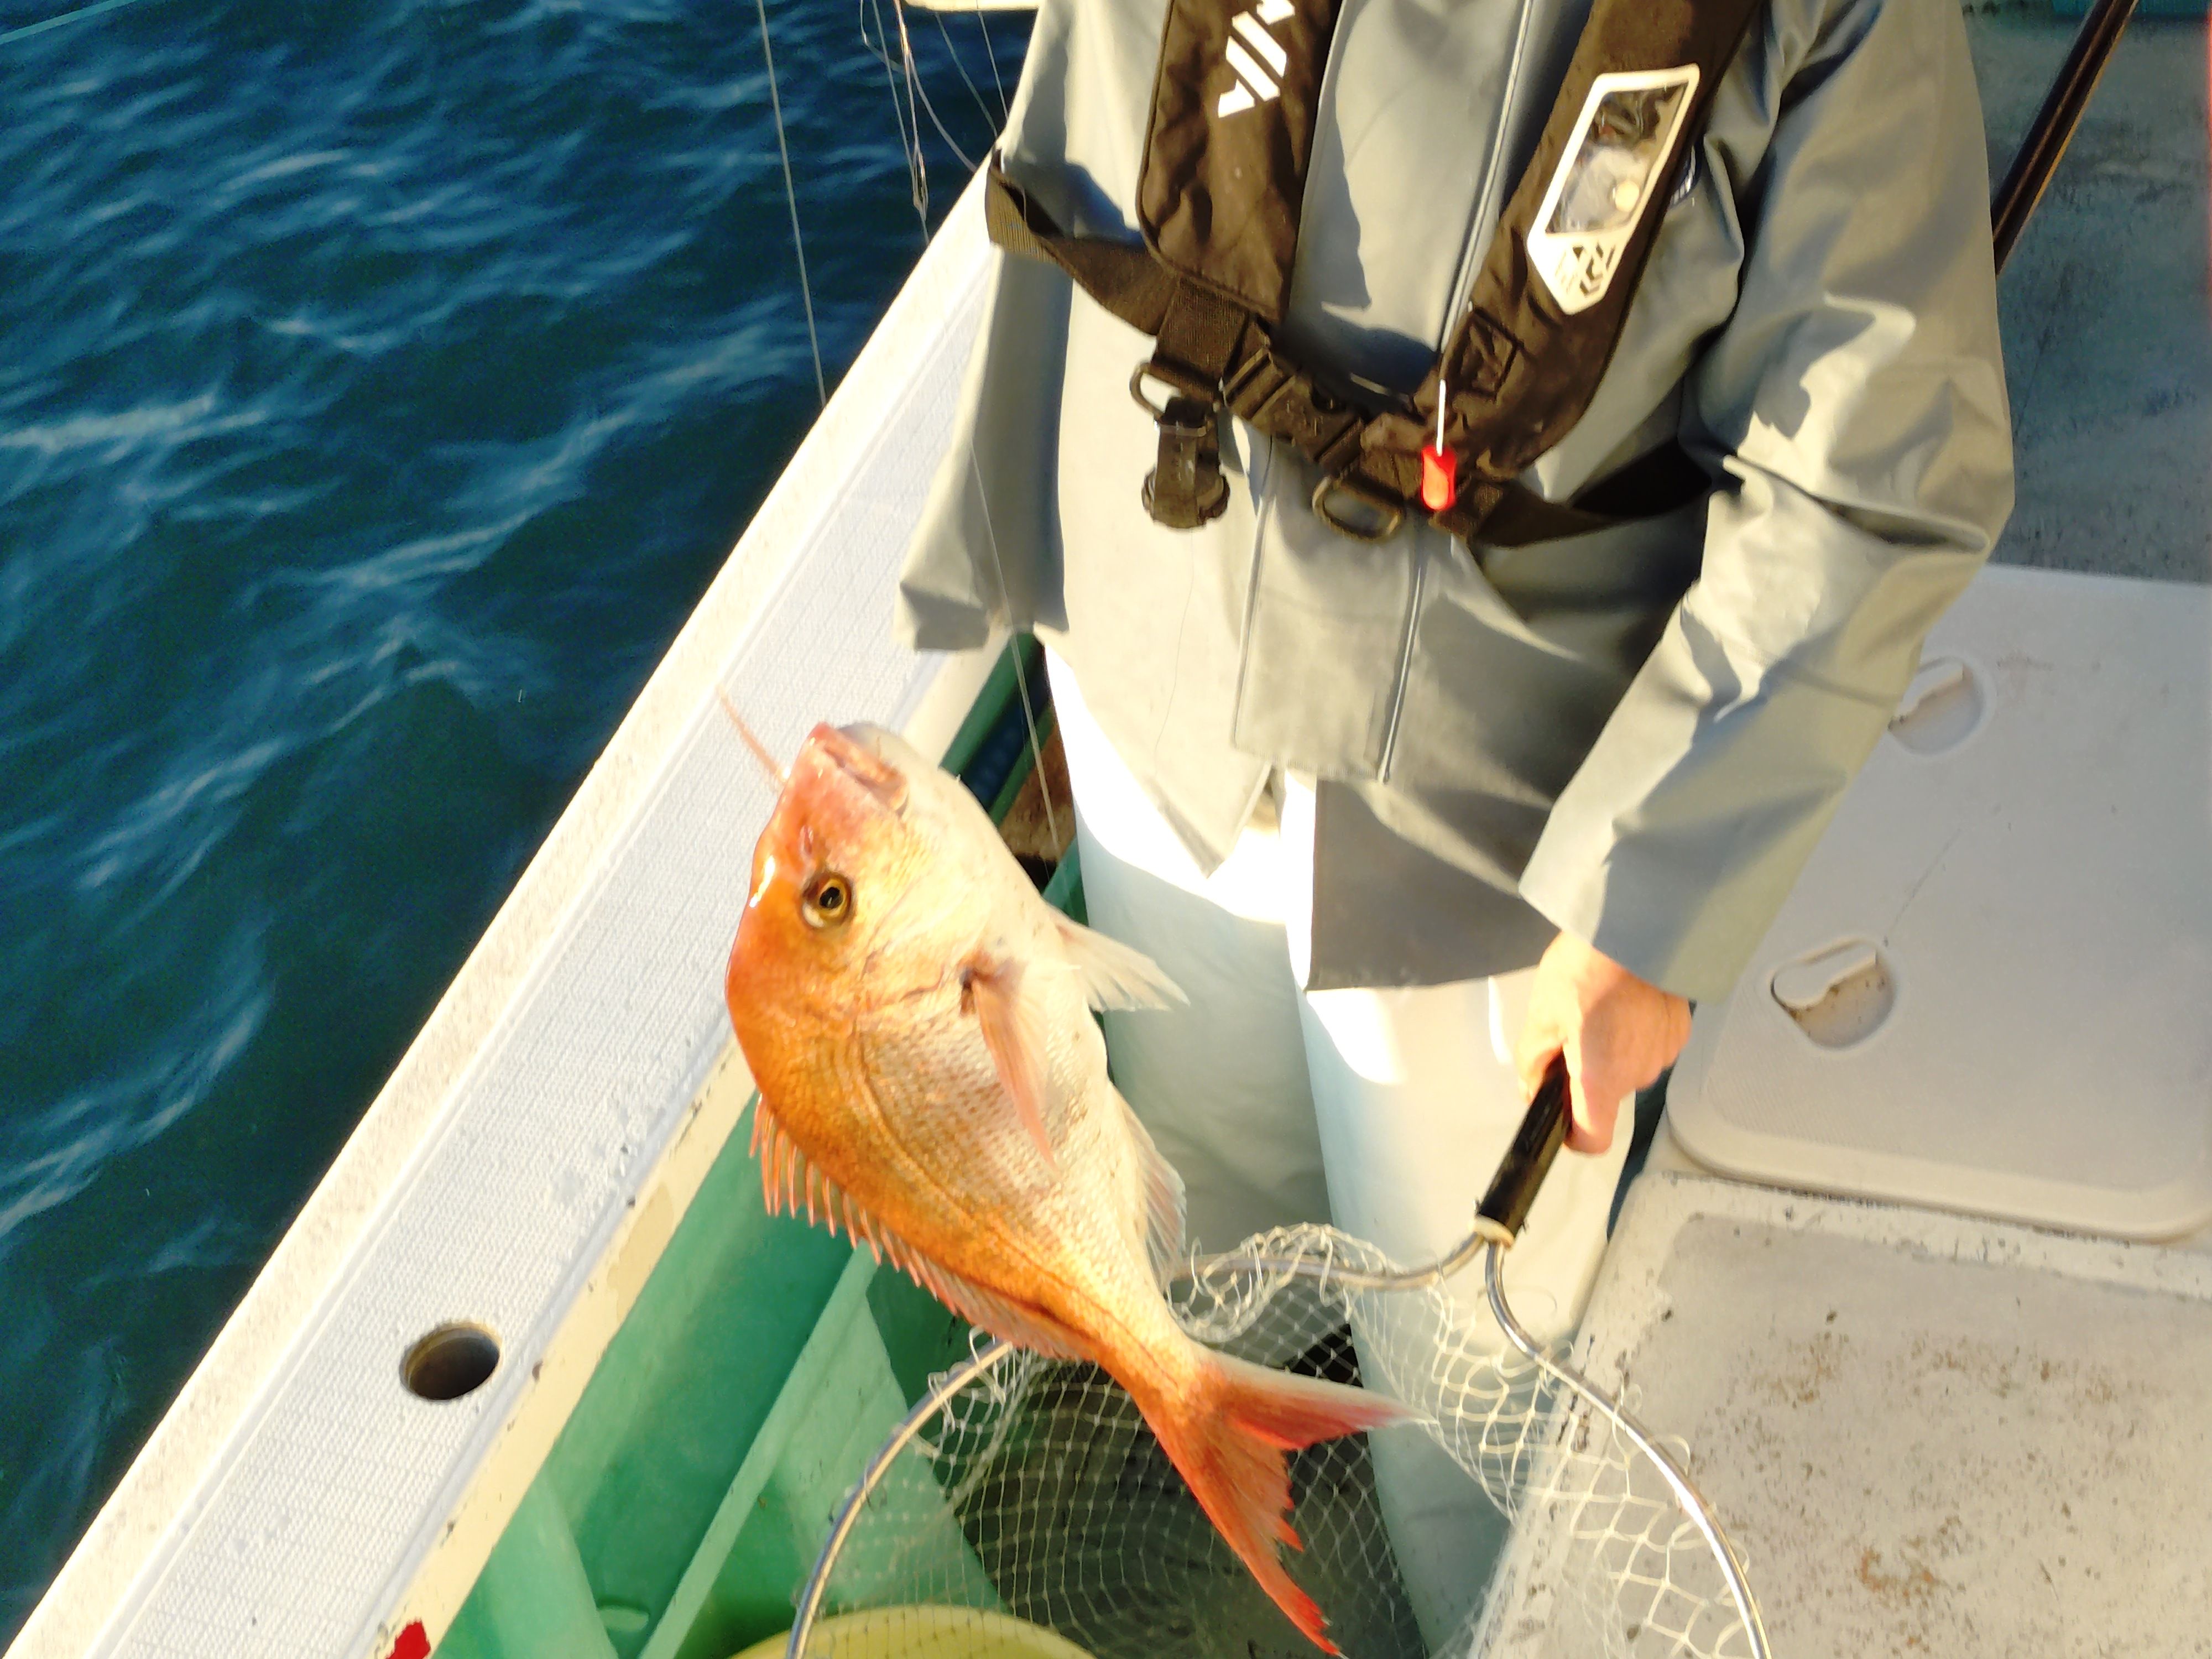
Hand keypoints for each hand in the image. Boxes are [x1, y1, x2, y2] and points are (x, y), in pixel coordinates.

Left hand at [1514, 931, 1690, 1154]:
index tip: (1561, 1116)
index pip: (1593, 1139)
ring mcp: (1663, 1053)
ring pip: (1628, 1068)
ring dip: (1610, 1050)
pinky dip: (1634, 1033)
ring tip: (1597, 1009)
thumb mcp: (1541, 1016)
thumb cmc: (1588, 968)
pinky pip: (1649, 1045)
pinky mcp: (1678, 1031)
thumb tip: (1532, 1087)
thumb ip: (1533, 1062)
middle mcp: (1638, 1074)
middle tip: (1569, 1032)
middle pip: (1607, 1096)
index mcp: (1601, 1078)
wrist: (1636, 927)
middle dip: (1584, 1074)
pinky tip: (1622, 1002)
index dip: (1573, 1135)